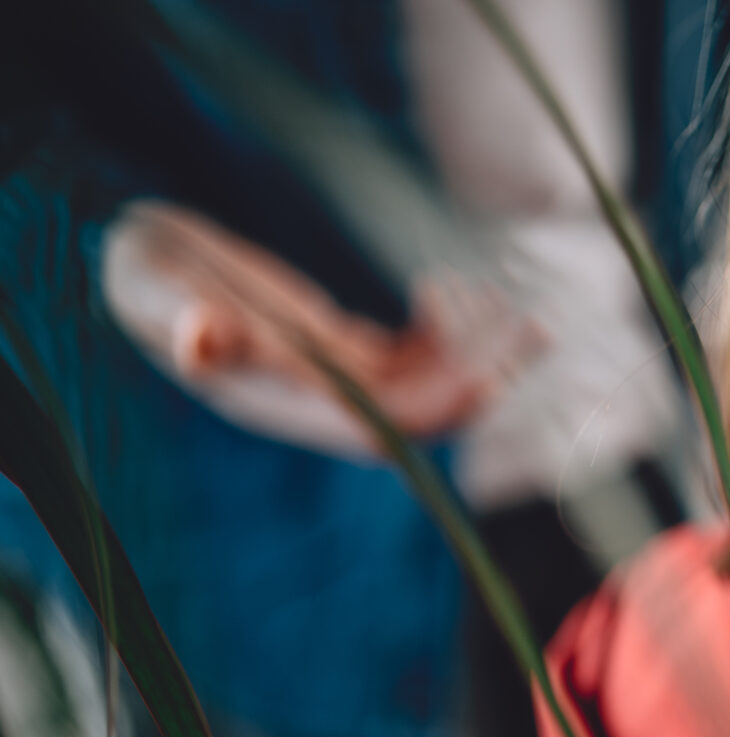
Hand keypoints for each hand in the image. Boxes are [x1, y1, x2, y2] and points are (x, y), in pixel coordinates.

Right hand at [123, 202, 538, 440]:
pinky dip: (448, 325)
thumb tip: (197, 338)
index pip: (387, 426)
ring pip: (432, 380)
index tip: (488, 372)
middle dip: (486, 375)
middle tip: (536, 329)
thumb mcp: (166, 301)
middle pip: (427, 407)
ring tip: (527, 310)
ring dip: (483, 350)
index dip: (441, 406)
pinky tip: (455, 285)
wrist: (149, 274)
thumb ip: (190, 326)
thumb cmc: (156, 287)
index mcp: (298, 406)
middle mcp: (330, 402)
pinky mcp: (350, 347)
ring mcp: (344, 376)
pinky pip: (418, 352)